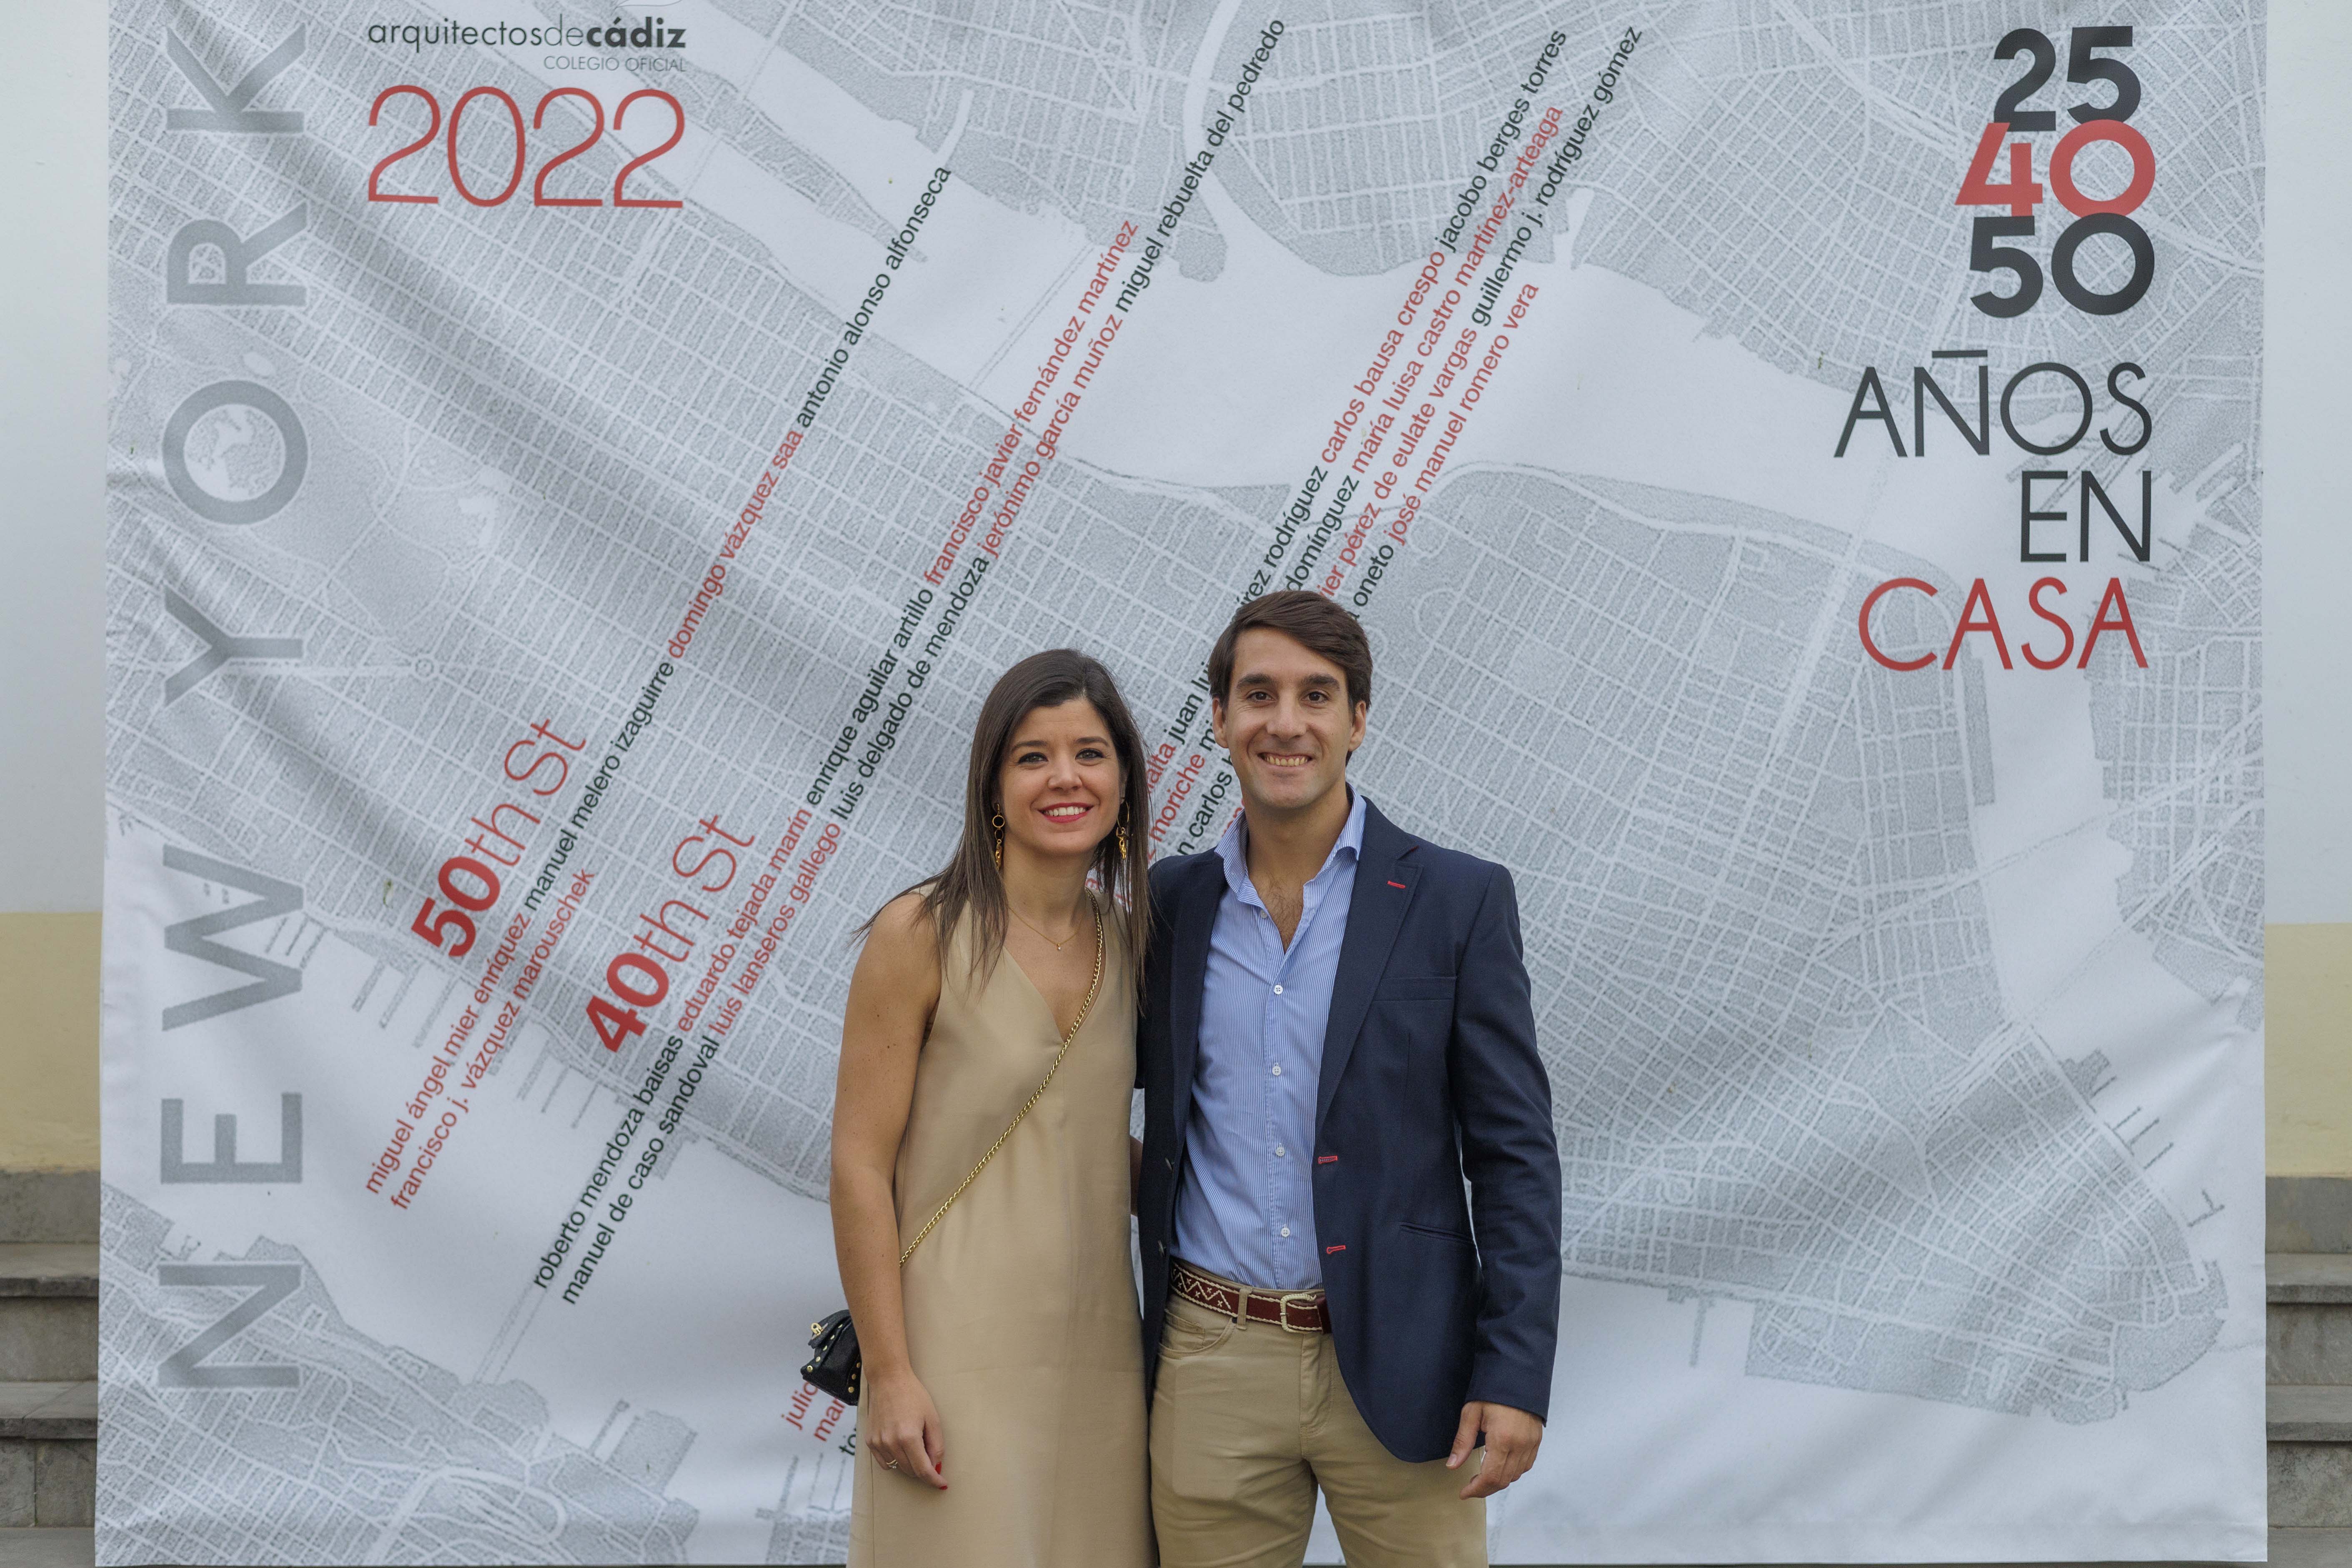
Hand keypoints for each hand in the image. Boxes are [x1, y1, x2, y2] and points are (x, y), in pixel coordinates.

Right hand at [864, 1368, 946, 1487]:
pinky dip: (895, 1461)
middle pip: (910, 1471)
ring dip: (909, 1465)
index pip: (923, 1470)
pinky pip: (884, 1462)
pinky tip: (901, 1447)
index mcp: (908, 1437)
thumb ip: (936, 1445)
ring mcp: (878, 1443)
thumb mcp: (932, 1418)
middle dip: (923, 1469)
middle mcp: (891, 1443)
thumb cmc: (913, 1396)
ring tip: (914, 1445)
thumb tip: (936, 1465)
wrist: (888, 1380)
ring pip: (897, 1468)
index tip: (941, 1483)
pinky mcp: (870, 1441)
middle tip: (930, 1456)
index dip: (934, 1479)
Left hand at [1447, 1400, 1541, 1498]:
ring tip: (1482, 1477)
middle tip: (1470, 1488)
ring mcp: (1531, 1444)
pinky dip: (1512, 1472)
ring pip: (1515, 1476)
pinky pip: (1525, 1466)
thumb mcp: (1471, 1413)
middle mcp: (1520, 1446)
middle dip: (1485, 1489)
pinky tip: (1500, 1466)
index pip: (1490, 1477)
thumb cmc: (1493, 1391)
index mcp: (1502, 1439)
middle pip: (1503, 1481)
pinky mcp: (1536, 1441)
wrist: (1517, 1375)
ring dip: (1498, 1481)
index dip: (1476, 1489)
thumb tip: (1452, 1465)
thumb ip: (1462, 1442)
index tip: (1464, 1493)